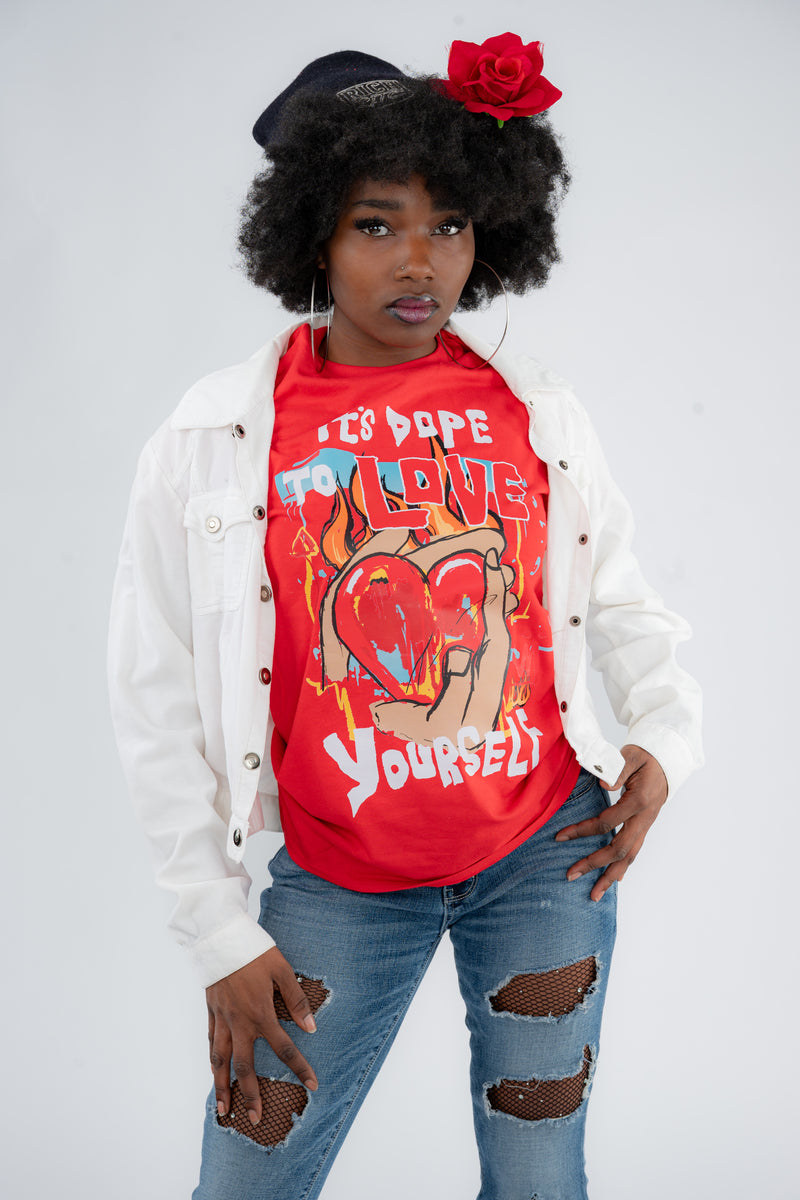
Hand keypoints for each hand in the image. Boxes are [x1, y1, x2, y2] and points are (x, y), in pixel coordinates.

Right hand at [206, 946, 318, 1124]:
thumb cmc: (254, 951)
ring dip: (222, 1087)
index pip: (284, 1048)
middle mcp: (240, 1023)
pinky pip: (211, 1042)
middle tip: (255, 1118)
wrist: (219, 937)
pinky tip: (214, 1072)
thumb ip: (296, 999)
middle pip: (245, 1066)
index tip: (312, 1084)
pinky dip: (213, 1060)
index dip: (300, 1067)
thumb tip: (311, 1026)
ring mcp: (222, 1019)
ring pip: (221, 1061)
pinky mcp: (211, 1011)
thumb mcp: (281, 970)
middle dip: (250, 1094)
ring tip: (224, 1110)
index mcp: (261, 1014)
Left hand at [554, 745, 667, 901]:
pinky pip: (633, 852)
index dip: (582, 831)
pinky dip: (622, 868)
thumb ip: (617, 769)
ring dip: (610, 877)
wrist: (667, 761)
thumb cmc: (645, 757)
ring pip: (629, 857)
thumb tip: (604, 782)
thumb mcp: (631, 756)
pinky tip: (612, 881)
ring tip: (594, 896)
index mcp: (639, 801)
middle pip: (619, 849)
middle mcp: (644, 819)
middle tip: (570, 875)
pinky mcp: (644, 828)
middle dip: (594, 864)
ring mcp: (646, 826)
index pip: (607, 822)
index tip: (560, 837)